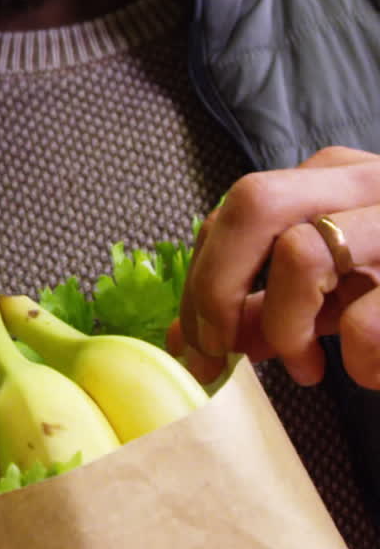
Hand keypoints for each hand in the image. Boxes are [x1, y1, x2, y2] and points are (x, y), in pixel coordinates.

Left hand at [167, 147, 379, 387]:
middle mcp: (367, 182)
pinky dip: (356, 364)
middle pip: (253, 202)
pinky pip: (365, 323)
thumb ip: (268, 300)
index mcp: (334, 175)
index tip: (195, 341)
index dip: (201, 277)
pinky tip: (366, 374)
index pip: (236, 208)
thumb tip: (186, 339)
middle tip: (218, 350)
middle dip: (215, 285)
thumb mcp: (337, 286)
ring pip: (300, 254)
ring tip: (303, 369)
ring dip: (284, 328)